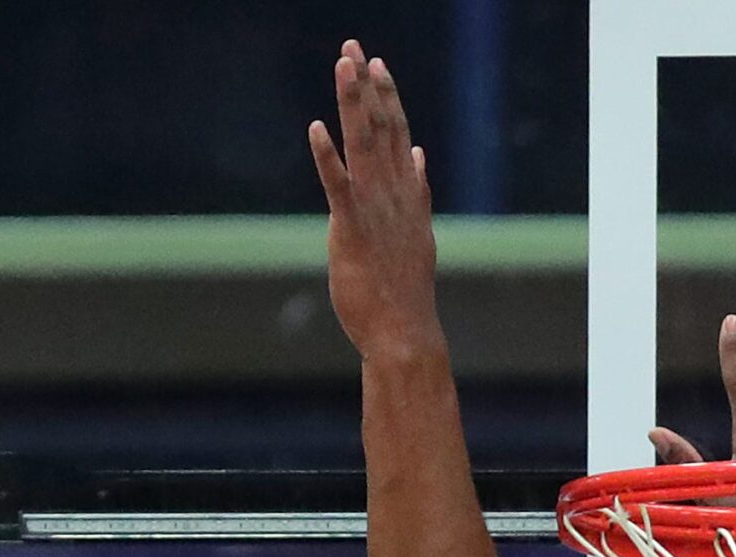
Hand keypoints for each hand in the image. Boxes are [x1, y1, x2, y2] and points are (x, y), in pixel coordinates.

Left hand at [308, 42, 442, 364]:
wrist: (404, 332)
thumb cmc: (404, 290)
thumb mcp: (416, 233)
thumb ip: (417, 190)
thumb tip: (419, 155)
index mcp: (406, 193)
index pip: (396, 133)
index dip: (387, 96)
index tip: (376, 64)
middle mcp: (393, 193)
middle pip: (380, 127)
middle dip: (366, 85)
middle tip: (352, 47)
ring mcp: (374, 209)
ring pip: (363, 144)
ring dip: (353, 103)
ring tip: (344, 66)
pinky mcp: (351, 230)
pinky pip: (338, 186)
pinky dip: (327, 156)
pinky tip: (316, 128)